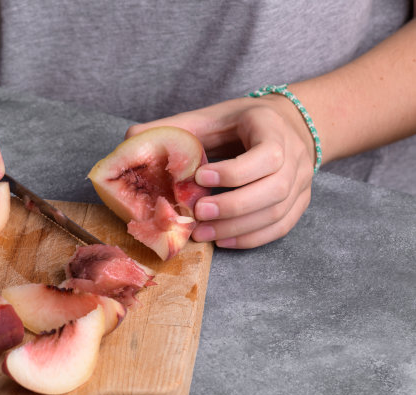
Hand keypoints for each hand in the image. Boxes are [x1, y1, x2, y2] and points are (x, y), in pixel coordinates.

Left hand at [125, 95, 315, 248]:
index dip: (234, 172)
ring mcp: (301, 183)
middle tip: (198, 214)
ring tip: (203, 234)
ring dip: (238, 227)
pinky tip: (224, 241)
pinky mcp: (299, 203)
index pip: (266, 156)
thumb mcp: (212, 116)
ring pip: (277, 213)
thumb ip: (176, 127)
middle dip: (234, 206)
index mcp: (273, 130)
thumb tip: (131, 138)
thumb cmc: (242, 122)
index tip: (199, 178)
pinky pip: (281, 227)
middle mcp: (295, 157)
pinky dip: (252, 238)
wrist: (286, 125)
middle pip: (275, 189)